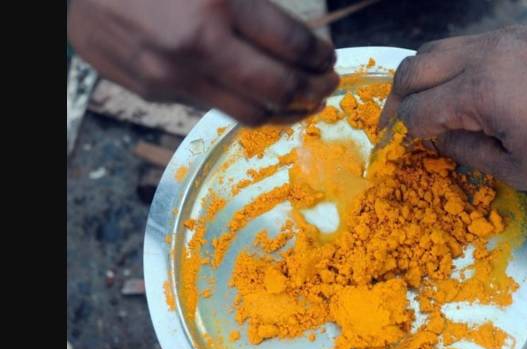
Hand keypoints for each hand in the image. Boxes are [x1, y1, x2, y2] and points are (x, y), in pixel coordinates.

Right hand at [68, 0, 338, 125]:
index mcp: (217, 5)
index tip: (328, 58)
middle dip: (312, 91)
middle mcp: (197, 48)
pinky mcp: (152, 92)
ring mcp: (172, 76)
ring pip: (246, 113)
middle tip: (326, 87)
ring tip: (300, 103)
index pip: (290, 44)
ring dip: (283, 112)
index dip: (318, 56)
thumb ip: (249, 4)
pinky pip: (208, 106)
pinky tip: (251, 97)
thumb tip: (293, 38)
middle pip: (277, 89)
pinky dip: (239, 105)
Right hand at [380, 26, 526, 193]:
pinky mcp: (524, 36)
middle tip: (392, 124)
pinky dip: (451, 66)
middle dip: (396, 98)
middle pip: (415, 67)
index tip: (395, 147)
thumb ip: (464, 150)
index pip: (418, 109)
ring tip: (420, 106)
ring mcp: (507, 39)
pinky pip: (470, 45)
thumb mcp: (515, 170)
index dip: (401, 132)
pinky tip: (458, 91)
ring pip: (439, 48)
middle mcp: (487, 54)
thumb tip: (436, 139)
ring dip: (421, 77)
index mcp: (481, 91)